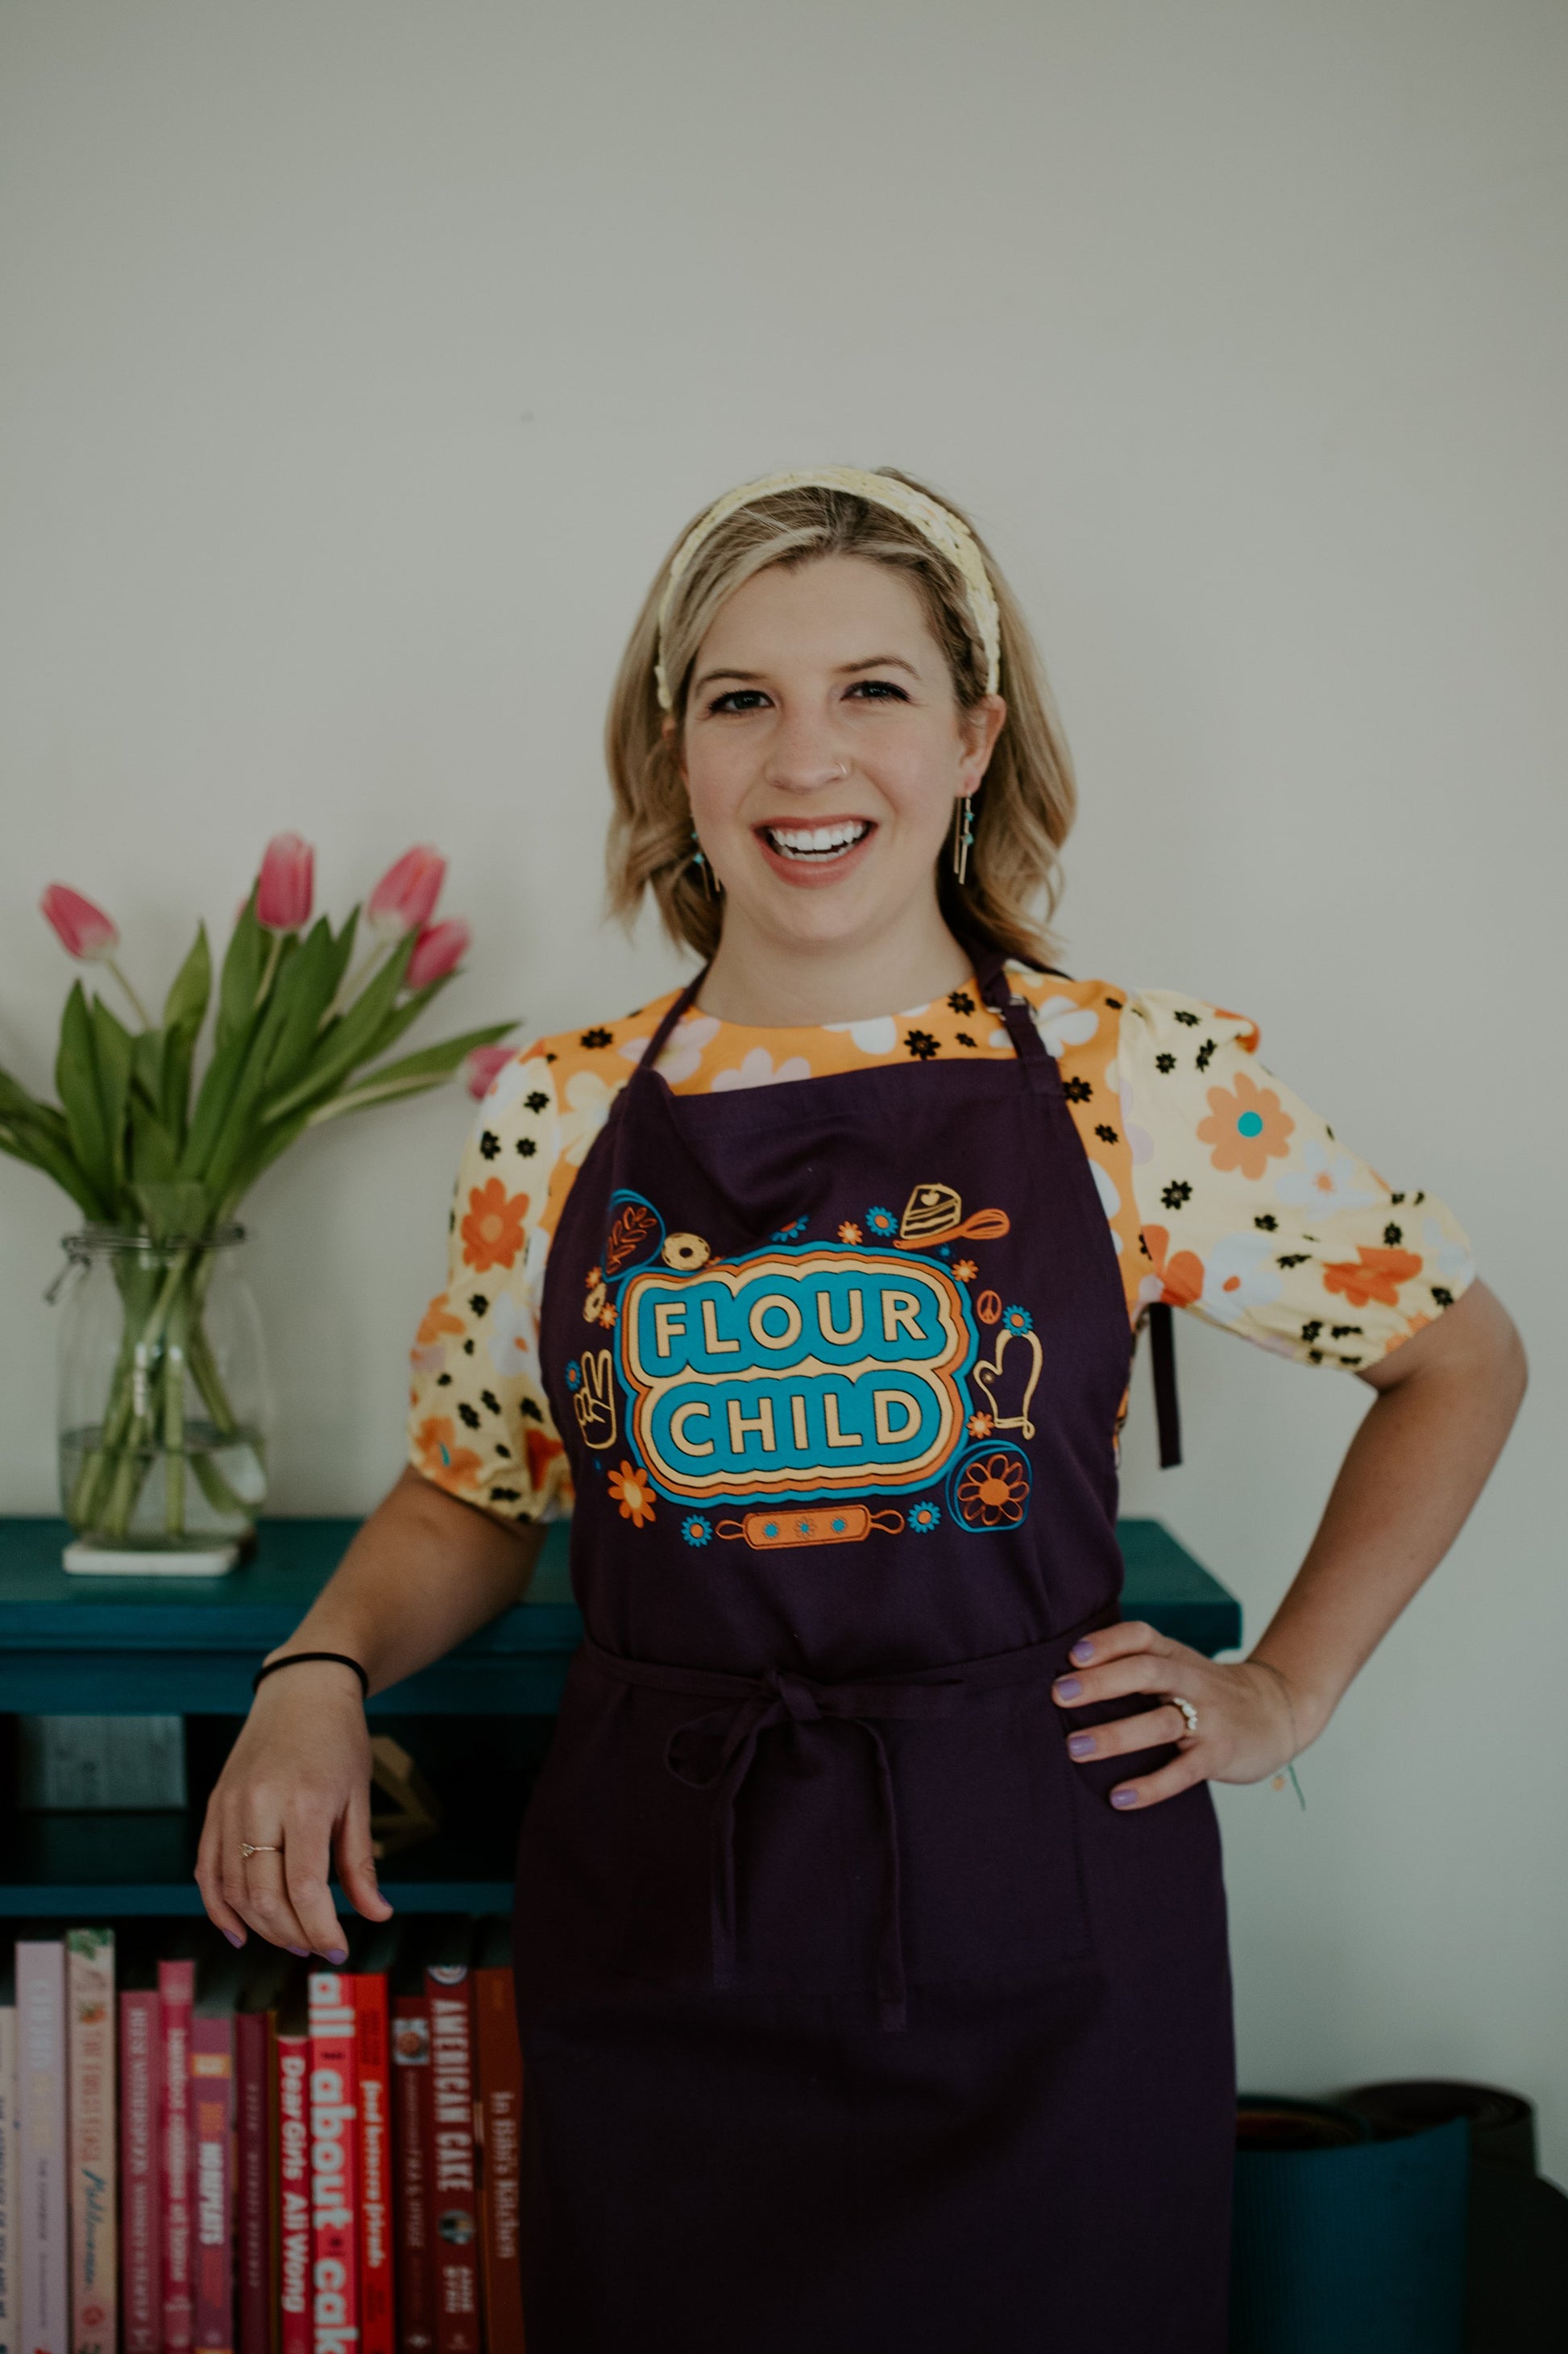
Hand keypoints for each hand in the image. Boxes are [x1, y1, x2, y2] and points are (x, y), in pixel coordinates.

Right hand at [195, 1662, 394, 1958]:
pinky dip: (218, 1906)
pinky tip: (239, 1931)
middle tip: (314, 1947)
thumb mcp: (359, 1798)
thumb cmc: (340, 1740)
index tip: (339, 1950)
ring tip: (289, 1938)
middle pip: (264, 1896)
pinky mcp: (215, 1805)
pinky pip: (206, 1869)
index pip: (305, 1888)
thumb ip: (360, 1863)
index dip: (320, 1929)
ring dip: (260, 1926)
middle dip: (291, 1934)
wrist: (303, 1688)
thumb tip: (377, 1915)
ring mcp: (230, 1805)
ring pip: (232, 1889)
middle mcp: (259, 1804)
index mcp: (304, 1802)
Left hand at [1051, 1620, 1311, 1810]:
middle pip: (1147, 1672)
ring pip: (1160, 1723)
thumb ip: (1134, 1666)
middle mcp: (1191, 1681)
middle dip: (1101, 1682)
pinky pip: (1182, 1772)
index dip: (1107, 1642)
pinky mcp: (1219, 1755)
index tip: (1073, 1655)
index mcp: (1175, 1655)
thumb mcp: (1177, 1667)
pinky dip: (1150, 1786)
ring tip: (1075, 1749)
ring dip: (1115, 1736)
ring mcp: (1208, 1719)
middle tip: (1058, 1695)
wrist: (1274, 1713)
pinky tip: (1119, 1798)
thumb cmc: (1206, 1691)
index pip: (1141, 1637)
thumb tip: (1065, 1676)